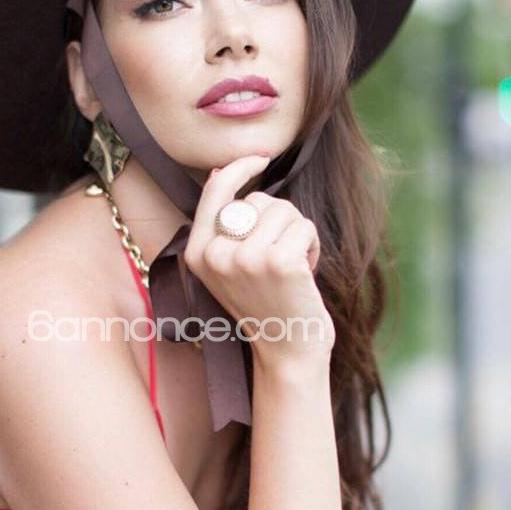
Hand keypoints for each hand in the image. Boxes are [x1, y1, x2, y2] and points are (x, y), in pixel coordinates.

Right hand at [183, 154, 335, 367]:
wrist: (287, 351)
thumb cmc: (265, 305)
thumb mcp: (229, 266)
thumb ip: (223, 227)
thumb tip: (220, 173)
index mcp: (197, 254)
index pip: (215, 191)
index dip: (238, 168)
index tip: (260, 158)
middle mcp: (216, 255)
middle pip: (259, 200)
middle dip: (279, 220)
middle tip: (279, 257)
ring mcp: (246, 259)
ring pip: (284, 211)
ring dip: (297, 234)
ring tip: (293, 267)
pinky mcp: (278, 262)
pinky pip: (304, 226)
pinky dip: (312, 245)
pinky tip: (306, 272)